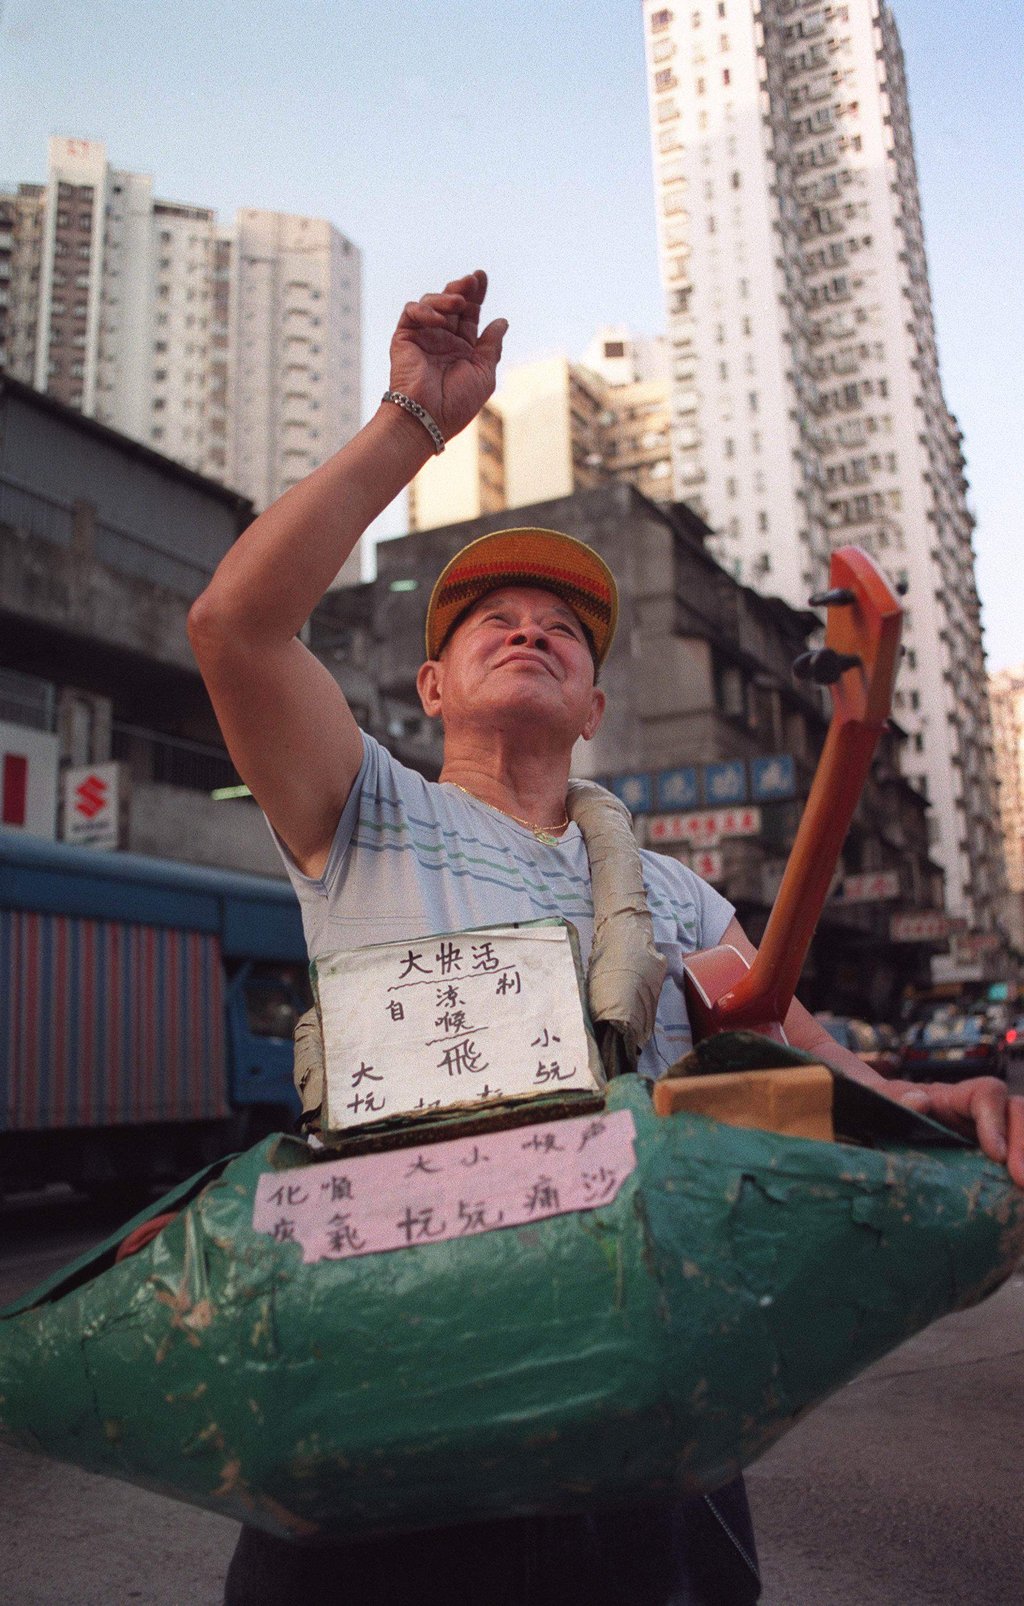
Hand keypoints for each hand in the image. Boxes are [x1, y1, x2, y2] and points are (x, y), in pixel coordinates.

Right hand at [388, 269, 507, 442]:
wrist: (429, 417)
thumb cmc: (457, 403)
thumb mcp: (484, 373)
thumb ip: (491, 346)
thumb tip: (502, 321)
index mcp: (462, 348)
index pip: (470, 315)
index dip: (476, 295)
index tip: (481, 277)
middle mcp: (443, 340)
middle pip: (452, 304)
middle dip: (462, 288)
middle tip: (472, 279)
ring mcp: (423, 337)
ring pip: (431, 303)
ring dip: (446, 298)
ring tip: (459, 303)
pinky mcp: (404, 338)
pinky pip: (411, 312)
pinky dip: (424, 310)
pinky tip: (437, 320)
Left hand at [888, 1076, 1023, 1185]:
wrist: (889, 1125)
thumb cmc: (887, 1109)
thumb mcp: (881, 1100)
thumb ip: (893, 1097)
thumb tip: (918, 1102)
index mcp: (956, 1097)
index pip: (988, 1093)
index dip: (996, 1120)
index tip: (995, 1153)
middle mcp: (982, 1113)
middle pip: (1018, 1113)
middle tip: (1021, 1181)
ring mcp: (994, 1135)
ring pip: (1023, 1135)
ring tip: (1022, 1191)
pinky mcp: (996, 1159)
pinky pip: (1017, 1159)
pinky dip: (1019, 1174)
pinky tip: (1018, 1198)